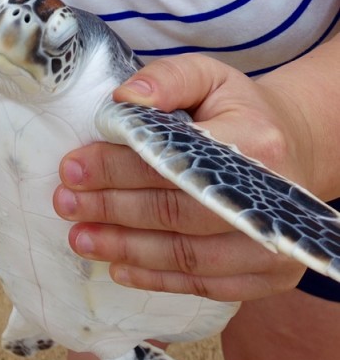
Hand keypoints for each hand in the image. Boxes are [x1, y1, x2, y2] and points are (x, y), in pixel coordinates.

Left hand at [53, 53, 312, 301]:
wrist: (293, 149)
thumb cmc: (239, 110)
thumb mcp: (208, 75)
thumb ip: (166, 79)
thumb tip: (124, 100)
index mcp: (255, 142)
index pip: (174, 161)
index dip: (118, 167)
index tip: (72, 167)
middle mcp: (270, 200)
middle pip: (178, 213)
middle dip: (113, 209)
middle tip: (65, 204)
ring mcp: (273, 245)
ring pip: (186, 256)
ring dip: (125, 248)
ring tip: (80, 237)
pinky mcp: (269, 277)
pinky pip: (204, 285)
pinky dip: (156, 278)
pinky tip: (118, 265)